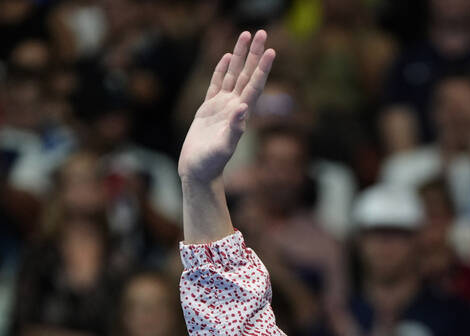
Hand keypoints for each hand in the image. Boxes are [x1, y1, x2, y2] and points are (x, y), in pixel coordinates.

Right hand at [178, 30, 274, 184]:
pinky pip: (217, 83)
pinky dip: (222, 69)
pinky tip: (226, 57)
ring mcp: (222, 106)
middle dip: (254, 53)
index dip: (263, 68)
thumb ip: (234, 128)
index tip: (271, 50)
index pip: (255, 85)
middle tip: (261, 32)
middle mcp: (234, 106)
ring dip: (240, 55)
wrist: (198, 170)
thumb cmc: (211, 162)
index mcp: (241, 113)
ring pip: (233, 74)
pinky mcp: (208, 108)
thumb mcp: (224, 146)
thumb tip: (243, 108)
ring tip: (245, 35)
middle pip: (247, 74)